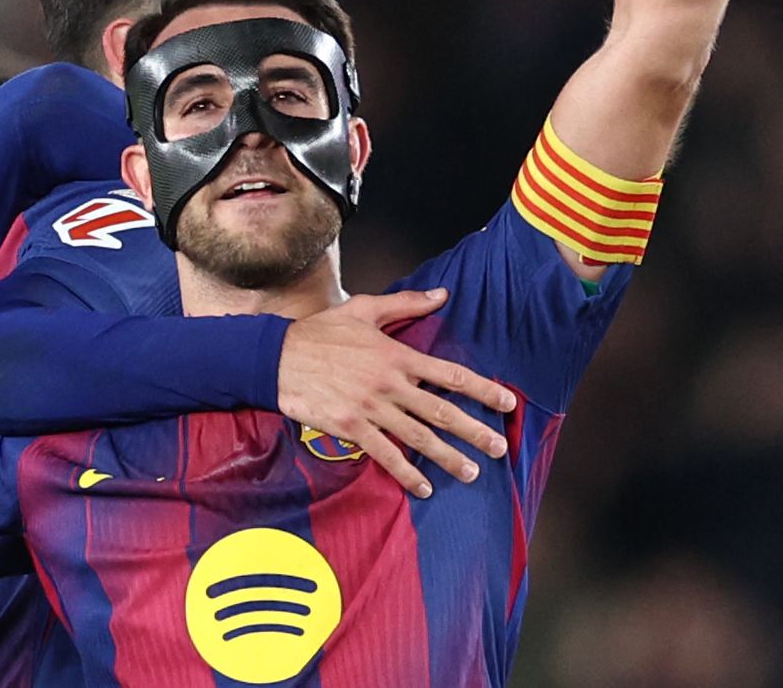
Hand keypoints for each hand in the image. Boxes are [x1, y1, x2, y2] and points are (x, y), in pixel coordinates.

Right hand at [278, 289, 515, 498]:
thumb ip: (405, 303)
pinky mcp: (350, 428)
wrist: (275, 357)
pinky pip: (384, 454)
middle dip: (474, 431)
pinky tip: (423, 488)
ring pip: (418, 437)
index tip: (507, 403)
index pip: (449, 374)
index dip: (482, 390)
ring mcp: (370, 408)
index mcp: (396, 355)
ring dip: (448, 457)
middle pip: (441, 411)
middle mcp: (389, 384)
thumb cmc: (319, 332)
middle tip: (500, 448)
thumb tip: (442, 295)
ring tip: (472, 473)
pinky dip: (406, 473)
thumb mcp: (363, 309)